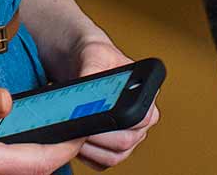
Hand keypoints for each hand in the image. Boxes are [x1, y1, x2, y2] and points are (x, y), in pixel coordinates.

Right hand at [0, 87, 84, 174]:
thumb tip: (9, 100)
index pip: (37, 161)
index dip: (64, 148)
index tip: (80, 130)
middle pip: (37, 171)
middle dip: (60, 152)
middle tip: (76, 126)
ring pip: (26, 174)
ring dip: (45, 156)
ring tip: (60, 130)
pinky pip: (12, 172)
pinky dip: (28, 159)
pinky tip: (32, 140)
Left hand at [67, 38, 158, 168]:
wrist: (76, 62)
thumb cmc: (92, 55)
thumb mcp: (94, 52)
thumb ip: (94, 68)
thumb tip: (88, 83)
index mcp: (146, 95)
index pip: (139, 118)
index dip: (114, 121)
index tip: (91, 114)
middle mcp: (141, 120)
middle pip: (124, 142)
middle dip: (95, 135)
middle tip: (74, 123)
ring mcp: (127, 136)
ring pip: (112, 156)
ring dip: (88, 147)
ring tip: (70, 130)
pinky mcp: (110, 149)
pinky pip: (100, 163)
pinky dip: (84, 156)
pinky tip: (71, 139)